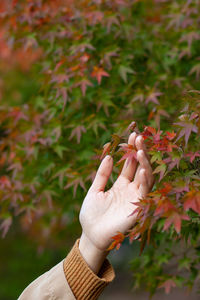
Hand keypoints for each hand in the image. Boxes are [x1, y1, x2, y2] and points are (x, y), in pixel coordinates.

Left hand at [79, 133, 153, 272]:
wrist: (91, 234)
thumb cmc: (91, 214)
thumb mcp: (94, 190)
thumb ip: (102, 174)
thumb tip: (108, 156)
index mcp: (120, 184)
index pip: (129, 165)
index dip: (131, 150)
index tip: (132, 135)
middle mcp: (130, 189)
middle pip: (139, 168)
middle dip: (140, 152)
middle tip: (139, 137)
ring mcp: (134, 197)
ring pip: (146, 177)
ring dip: (145, 164)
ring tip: (140, 150)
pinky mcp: (136, 207)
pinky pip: (144, 192)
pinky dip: (145, 181)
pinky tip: (143, 169)